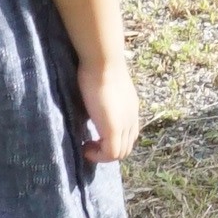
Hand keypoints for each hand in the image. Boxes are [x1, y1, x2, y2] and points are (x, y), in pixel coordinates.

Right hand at [79, 48, 143, 162]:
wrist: (103, 62)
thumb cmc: (98, 68)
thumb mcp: (104, 88)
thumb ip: (103, 102)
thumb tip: (92, 109)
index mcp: (131, 109)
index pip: (129, 135)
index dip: (113, 140)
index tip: (95, 135)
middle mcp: (132, 119)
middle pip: (126, 148)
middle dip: (107, 151)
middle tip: (89, 144)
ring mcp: (125, 125)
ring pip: (120, 153)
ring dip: (101, 155)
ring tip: (86, 146)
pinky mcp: (113, 129)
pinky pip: (111, 154)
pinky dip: (98, 156)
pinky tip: (85, 146)